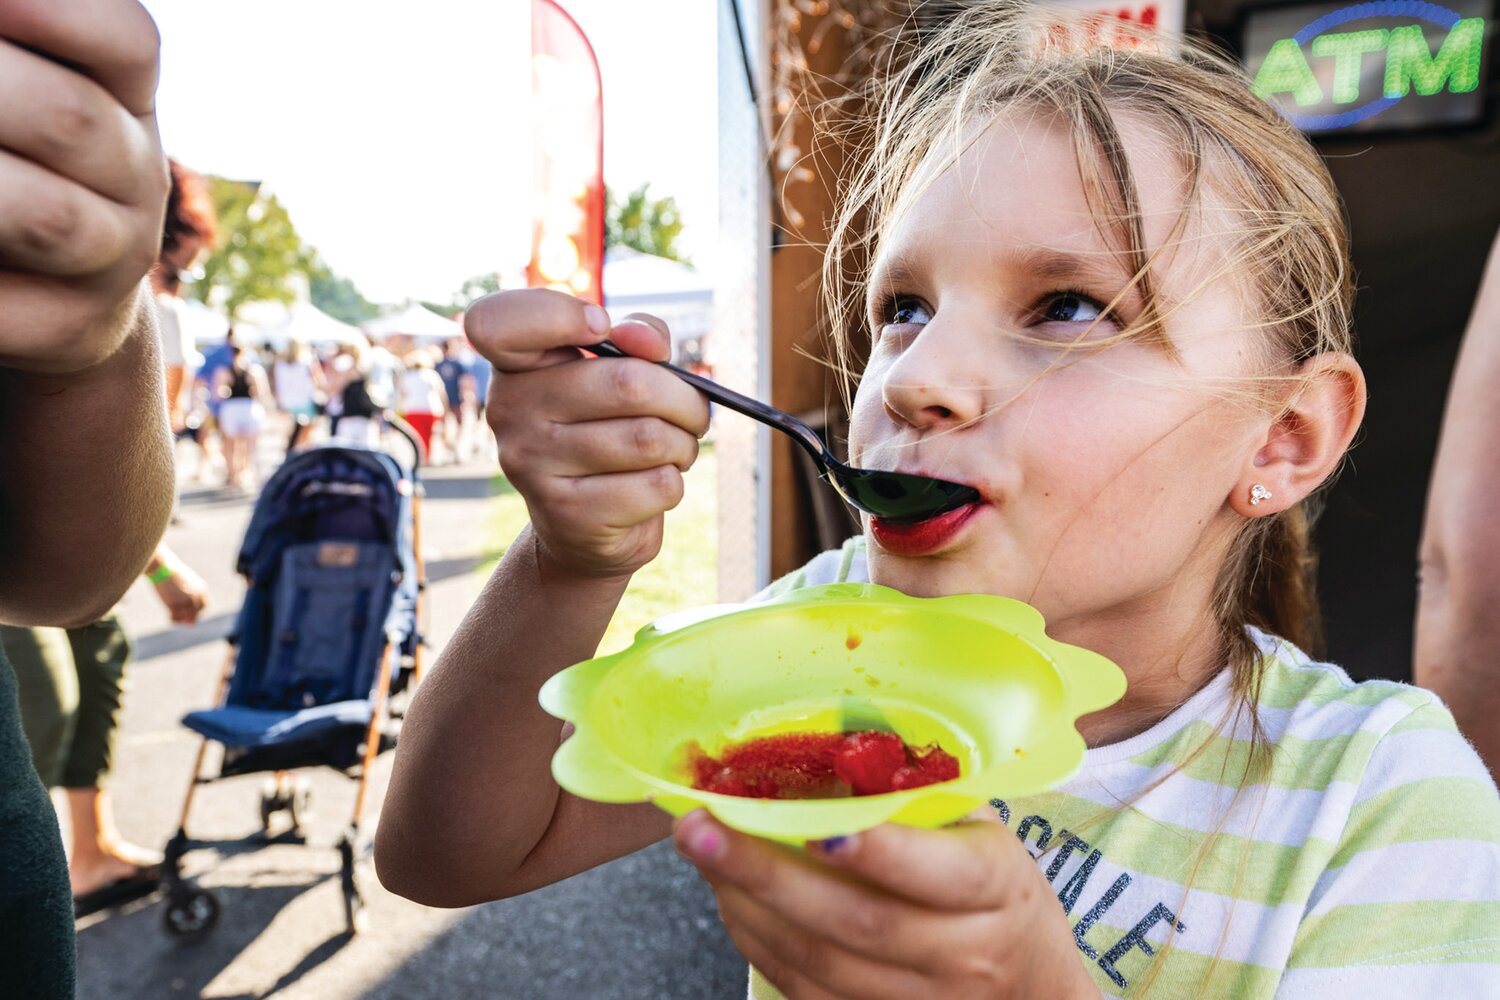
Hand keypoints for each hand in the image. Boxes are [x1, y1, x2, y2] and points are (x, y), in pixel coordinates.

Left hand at [0, 0, 168, 374]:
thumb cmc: (12, 159)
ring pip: (46, 218)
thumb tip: (0, 27)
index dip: (58, 14)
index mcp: (126, 99)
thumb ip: (14, 58)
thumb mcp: (23, 95)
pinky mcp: (74, 330)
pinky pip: (4, 310)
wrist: (53, 295)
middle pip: (71, 119)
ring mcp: (115, 259)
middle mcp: (137, 179)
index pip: (127, 42)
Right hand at [153, 564, 207, 624]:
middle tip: (181, 618)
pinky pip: (175, 618)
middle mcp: (195, 597)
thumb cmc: (172, 571)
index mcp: (201, 589)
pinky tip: (168, 616)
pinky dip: (173, 619)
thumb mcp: (186, 580)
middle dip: (189, 617)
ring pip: (186, 617)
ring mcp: (185, 601)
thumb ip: (190, 590)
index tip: (190, 612)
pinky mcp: (173, 605)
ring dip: (180, 618)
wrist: (161, 567)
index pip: (204, 605)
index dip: (198, 611)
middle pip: (196, 613)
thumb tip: (189, 602)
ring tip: (172, 613)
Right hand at [467, 289, 709, 580]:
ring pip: (650, 439)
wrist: (584, 525)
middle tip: (692, 413)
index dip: (557, 314)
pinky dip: (673, 484)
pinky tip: (653, 484)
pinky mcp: (565, 513)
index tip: (602, 327)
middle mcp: (509, 410)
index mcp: (515, 364)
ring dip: (683, 445)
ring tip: (674, 450)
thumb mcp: (618, 370)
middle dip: (684, 400)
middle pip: (631, 384)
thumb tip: (649, 343)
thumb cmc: (607, 429)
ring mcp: (530, 464)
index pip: (494, 321)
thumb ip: (636, 334)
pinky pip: (656, 485)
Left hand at [674, 810, 1100, 999]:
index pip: (940, 875)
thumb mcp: (982, 835)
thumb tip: (826, 742)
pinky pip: (804, 989)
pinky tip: (728, 897)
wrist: (1031, 991)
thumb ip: (919, 800)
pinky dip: (757, 942)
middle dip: (767, 872)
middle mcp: (961, 955)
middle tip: (702, 827)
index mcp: (996, 889)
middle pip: (857, 921)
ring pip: (819, 961)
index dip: (879, 852)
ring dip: (746, 904)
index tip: (818, 827)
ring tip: (701, 852)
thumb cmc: (997, 893)